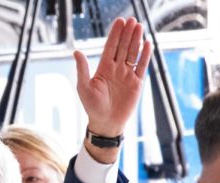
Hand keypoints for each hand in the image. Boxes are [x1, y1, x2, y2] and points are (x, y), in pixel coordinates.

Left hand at [74, 18, 150, 139]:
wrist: (106, 122)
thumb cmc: (92, 106)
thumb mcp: (84, 86)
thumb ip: (83, 68)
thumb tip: (76, 51)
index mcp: (103, 69)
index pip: (110, 47)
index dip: (115, 34)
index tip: (119, 21)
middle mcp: (116, 69)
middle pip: (123, 47)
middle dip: (127, 33)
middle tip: (131, 19)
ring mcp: (127, 75)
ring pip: (132, 53)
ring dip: (136, 40)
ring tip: (139, 26)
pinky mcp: (136, 82)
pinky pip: (142, 66)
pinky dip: (145, 55)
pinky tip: (147, 43)